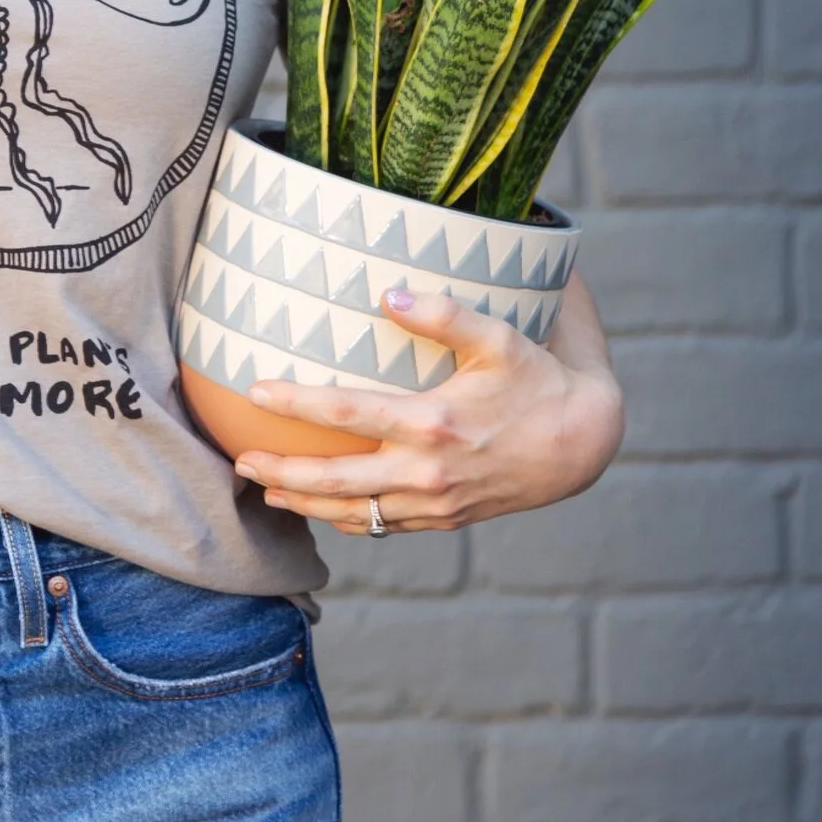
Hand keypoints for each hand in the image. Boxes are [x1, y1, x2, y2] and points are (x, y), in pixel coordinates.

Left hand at [231, 272, 624, 535]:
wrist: (582, 445)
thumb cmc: (538, 380)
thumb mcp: (499, 336)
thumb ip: (444, 313)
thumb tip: (388, 293)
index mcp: (433, 422)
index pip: (346, 413)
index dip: (295, 402)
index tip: (255, 390)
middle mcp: (428, 471)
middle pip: (335, 481)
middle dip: (282, 472)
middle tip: (240, 460)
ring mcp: (435, 503)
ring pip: (354, 514)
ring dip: (305, 504)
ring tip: (265, 491)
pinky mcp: (446, 520)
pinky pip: (385, 527)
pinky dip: (347, 522)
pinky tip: (323, 510)